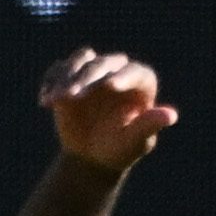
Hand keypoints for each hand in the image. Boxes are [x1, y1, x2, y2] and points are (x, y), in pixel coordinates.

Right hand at [39, 47, 179, 170]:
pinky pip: (58, 70)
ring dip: (67, 75)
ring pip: (81, 59)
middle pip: (105, 62)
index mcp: (140, 84)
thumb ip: (149, 125)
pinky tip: (45, 101)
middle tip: (74, 94)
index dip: (124, 76)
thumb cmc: (120, 149)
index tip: (110, 86)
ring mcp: (92, 72)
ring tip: (57, 98)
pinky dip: (50, 82)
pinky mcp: (69, 76)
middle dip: (88, 76)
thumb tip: (171, 116)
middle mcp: (117, 72)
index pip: (136, 73)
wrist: (92, 156)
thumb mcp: (135, 141)